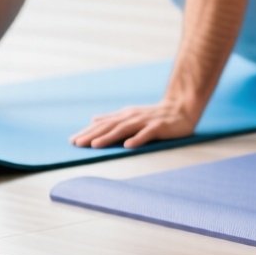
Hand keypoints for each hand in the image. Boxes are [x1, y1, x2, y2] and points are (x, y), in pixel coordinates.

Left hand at [70, 100, 198, 148]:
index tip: (72, 141)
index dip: (87, 132)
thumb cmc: (155, 114)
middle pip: (110, 126)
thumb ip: (113, 118)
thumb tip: (93, 119)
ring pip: (125, 129)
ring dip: (109, 137)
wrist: (183, 108)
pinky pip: (147, 134)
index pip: (103, 124)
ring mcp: (146, 121)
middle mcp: (133, 117)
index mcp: (125, 115)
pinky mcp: (160, 127)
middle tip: (77, 144)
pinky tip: (127, 146)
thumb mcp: (132, 114)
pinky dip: (137, 139)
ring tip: (95, 145)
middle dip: (93, 135)